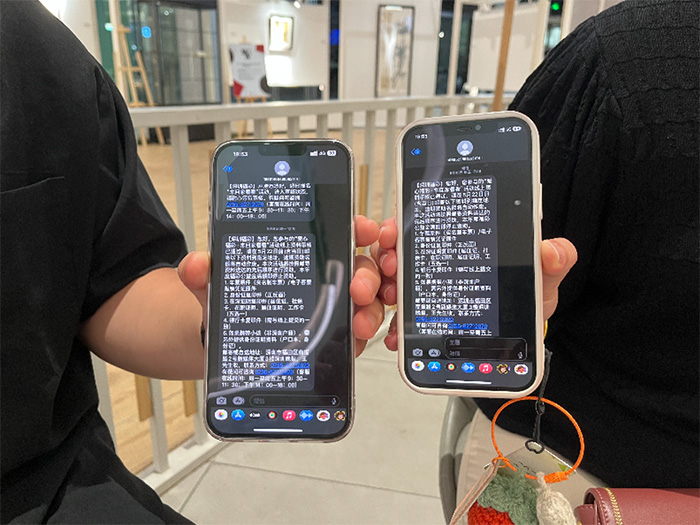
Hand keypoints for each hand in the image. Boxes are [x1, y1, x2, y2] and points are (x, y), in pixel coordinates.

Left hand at [182, 217, 386, 358]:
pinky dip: (363, 337)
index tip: (365, 230)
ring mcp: (333, 307)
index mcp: (305, 250)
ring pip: (367, 302)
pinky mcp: (334, 336)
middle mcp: (325, 276)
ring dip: (370, 310)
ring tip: (359, 323)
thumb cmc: (232, 301)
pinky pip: (357, 334)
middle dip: (367, 275)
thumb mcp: (216, 283)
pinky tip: (356, 339)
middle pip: (362, 267)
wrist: (228, 343)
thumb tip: (196, 265)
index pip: (339, 230)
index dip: (358, 227)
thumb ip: (202, 273)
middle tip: (357, 288)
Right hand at [369, 217, 577, 350]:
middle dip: (385, 258)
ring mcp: (427, 289)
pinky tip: (398, 336)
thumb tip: (551, 251)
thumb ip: (554, 260)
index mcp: (461, 236)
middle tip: (392, 270)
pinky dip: (396, 328)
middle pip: (396, 250)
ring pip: (390, 282)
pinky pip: (400, 320)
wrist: (525, 333)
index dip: (400, 223)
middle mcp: (437, 259)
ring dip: (385, 290)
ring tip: (393, 302)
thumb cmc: (527, 294)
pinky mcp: (424, 318)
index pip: (420, 218)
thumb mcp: (543, 276)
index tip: (393, 234)